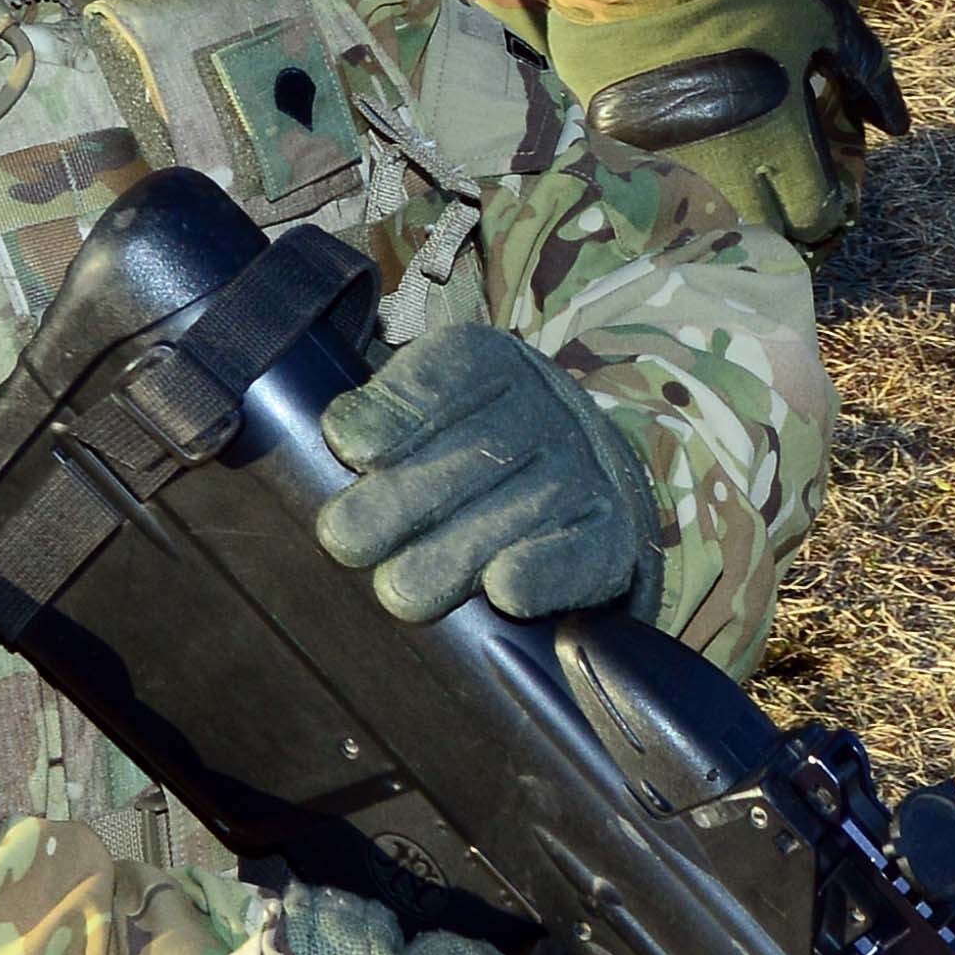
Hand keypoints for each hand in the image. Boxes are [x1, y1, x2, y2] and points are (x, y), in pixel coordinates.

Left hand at [308, 314, 659, 623]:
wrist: (574, 477)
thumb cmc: (460, 449)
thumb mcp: (419, 412)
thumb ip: (381, 420)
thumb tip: (345, 436)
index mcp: (488, 363)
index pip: (443, 379)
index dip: (395, 416)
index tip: (350, 451)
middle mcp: (545, 408)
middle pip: (476, 452)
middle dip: (403, 500)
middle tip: (344, 541)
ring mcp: (584, 471)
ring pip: (520, 510)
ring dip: (455, 554)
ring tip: (398, 591)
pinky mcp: (610, 535)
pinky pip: (579, 553)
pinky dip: (542, 572)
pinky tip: (504, 589)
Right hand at [540, 0, 893, 245]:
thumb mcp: (822, 19)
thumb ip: (865, 73)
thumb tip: (898, 126)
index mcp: (780, 142)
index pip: (814, 213)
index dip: (825, 205)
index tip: (823, 184)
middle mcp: (725, 170)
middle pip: (762, 232)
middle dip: (778, 218)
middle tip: (780, 187)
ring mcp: (668, 166)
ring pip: (706, 220)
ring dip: (726, 208)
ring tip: (731, 178)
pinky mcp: (621, 151)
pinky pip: (656, 188)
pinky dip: (674, 185)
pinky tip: (680, 156)